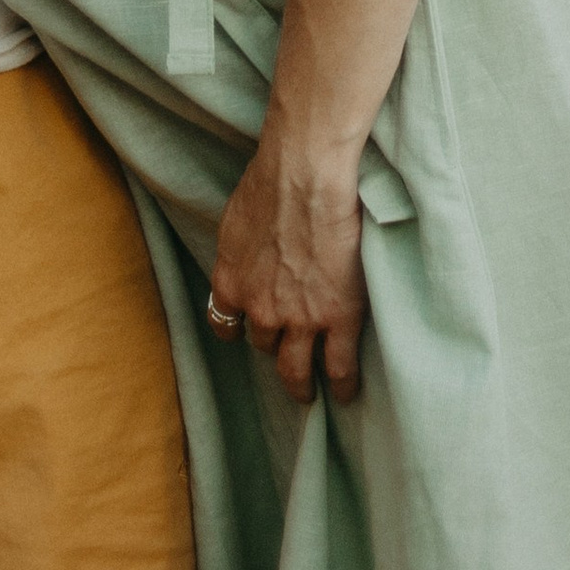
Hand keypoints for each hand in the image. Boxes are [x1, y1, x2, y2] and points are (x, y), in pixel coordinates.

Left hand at [206, 131, 368, 406]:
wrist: (305, 176)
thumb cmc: (270, 182)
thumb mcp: (236, 221)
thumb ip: (239, 251)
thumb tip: (247, 258)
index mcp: (231, 283)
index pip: (225, 324)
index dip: (238, 331)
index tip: (246, 333)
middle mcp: (260, 309)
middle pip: (263, 346)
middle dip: (274, 354)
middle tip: (284, 366)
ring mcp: (300, 319)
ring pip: (296, 368)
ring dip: (301, 383)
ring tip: (309, 392)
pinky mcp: (338, 317)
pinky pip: (338, 367)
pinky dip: (341, 385)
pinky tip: (344, 393)